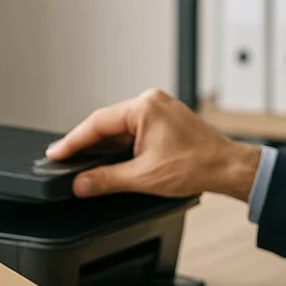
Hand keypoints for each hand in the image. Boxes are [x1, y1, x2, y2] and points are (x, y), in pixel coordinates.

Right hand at [46, 89, 260, 199]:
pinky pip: (133, 130)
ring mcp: (159, 109)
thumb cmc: (198, 166)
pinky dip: (120, 145)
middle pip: (106, 123)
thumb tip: (81, 183)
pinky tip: (110, 159)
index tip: (56, 153)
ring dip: (103, 146)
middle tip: (63, 160)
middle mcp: (151, 101)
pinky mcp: (164, 120)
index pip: (97, 123)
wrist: (229, 168)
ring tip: (82, 163)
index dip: (73, 141)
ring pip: (119, 127)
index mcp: (145, 107)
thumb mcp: (144, 176)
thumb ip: (106, 179)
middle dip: (86, 144)